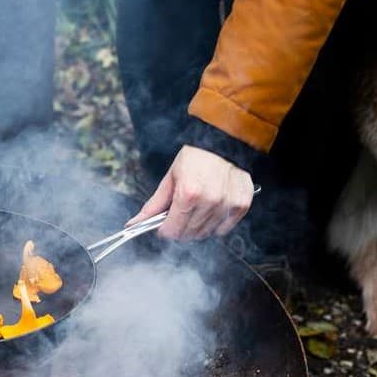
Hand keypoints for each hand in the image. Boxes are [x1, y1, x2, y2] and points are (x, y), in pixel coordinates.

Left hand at [129, 145, 254, 240]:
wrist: (222, 143)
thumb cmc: (194, 159)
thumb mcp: (170, 178)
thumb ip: (154, 205)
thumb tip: (134, 224)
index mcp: (189, 193)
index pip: (172, 230)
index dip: (165, 230)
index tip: (164, 226)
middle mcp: (211, 200)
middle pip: (188, 233)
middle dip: (179, 228)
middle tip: (179, 215)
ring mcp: (228, 203)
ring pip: (206, 233)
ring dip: (197, 227)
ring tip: (196, 209)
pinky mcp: (241, 204)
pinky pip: (224, 229)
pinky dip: (216, 224)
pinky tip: (211, 210)